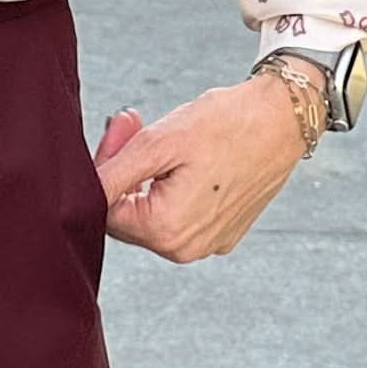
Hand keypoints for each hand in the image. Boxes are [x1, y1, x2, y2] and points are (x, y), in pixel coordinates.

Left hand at [93, 75, 308, 261]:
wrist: (285, 118)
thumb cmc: (228, 124)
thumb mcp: (160, 142)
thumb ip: (114, 173)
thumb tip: (81, 192)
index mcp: (167, 231)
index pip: (106, 209)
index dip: (106, 166)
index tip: (123, 127)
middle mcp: (186, 249)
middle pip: (129, 215)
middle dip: (126, 171)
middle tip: (135, 124)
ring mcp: (208, 243)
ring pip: (154, 215)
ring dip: (149, 178)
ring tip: (167, 139)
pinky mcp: (223, 232)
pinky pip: (182, 214)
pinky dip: (176, 187)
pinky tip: (190, 158)